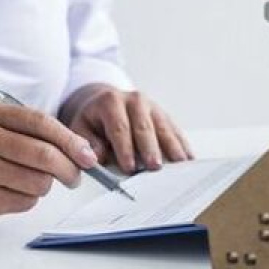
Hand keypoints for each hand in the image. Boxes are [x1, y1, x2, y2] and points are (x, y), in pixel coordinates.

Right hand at [0, 101, 98, 227]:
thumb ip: (35, 135)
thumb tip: (83, 152)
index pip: (41, 123)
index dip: (71, 141)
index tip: (89, 156)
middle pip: (44, 154)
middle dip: (68, 170)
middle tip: (74, 179)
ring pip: (37, 181)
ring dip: (42, 188)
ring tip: (25, 184)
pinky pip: (23, 201)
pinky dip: (26, 201)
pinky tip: (6, 194)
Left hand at [60, 84, 192, 173]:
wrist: (106, 102)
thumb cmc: (93, 120)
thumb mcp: (80, 127)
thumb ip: (86, 141)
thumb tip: (97, 156)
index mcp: (111, 102)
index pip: (119, 127)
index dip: (124, 148)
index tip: (129, 166)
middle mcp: (135, 100)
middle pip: (144, 126)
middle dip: (150, 148)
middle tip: (155, 167)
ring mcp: (153, 107)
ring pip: (164, 128)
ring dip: (171, 148)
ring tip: (178, 165)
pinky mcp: (165, 116)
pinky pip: (175, 131)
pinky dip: (182, 145)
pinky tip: (188, 159)